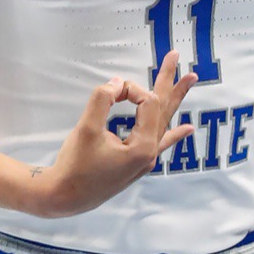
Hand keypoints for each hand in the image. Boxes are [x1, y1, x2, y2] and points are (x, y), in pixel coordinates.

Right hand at [30, 53, 196, 216]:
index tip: (110, 91)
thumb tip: (117, 83)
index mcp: (142, 147)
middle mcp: (149, 154)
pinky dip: (173, 134)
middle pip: (163, 109)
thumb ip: (102, 100)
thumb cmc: (74, 165)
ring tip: (190, 79)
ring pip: (163, 122)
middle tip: (176, 56)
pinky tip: (188, 128)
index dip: (131, 90)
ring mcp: (145, 160)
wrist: (63, 197)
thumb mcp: (86, 129)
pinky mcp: (136, 163)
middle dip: (169, 81)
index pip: (147, 104)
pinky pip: (159, 142)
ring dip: (174, 100)